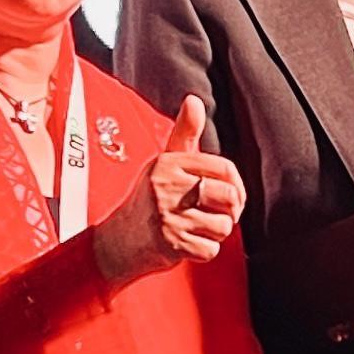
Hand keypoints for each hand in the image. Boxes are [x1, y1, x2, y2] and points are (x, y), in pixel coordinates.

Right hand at [93, 97, 246, 286]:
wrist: (116, 242)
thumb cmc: (147, 200)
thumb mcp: (164, 162)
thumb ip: (185, 133)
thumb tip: (194, 100)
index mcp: (169, 164)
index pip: (225, 169)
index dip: (237, 186)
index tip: (230, 195)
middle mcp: (167, 187)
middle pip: (229, 197)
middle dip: (229, 212)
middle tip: (214, 215)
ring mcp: (168, 216)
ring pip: (223, 226)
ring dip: (215, 233)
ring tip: (196, 228)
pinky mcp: (171, 243)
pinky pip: (210, 250)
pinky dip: (203, 252)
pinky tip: (187, 244)